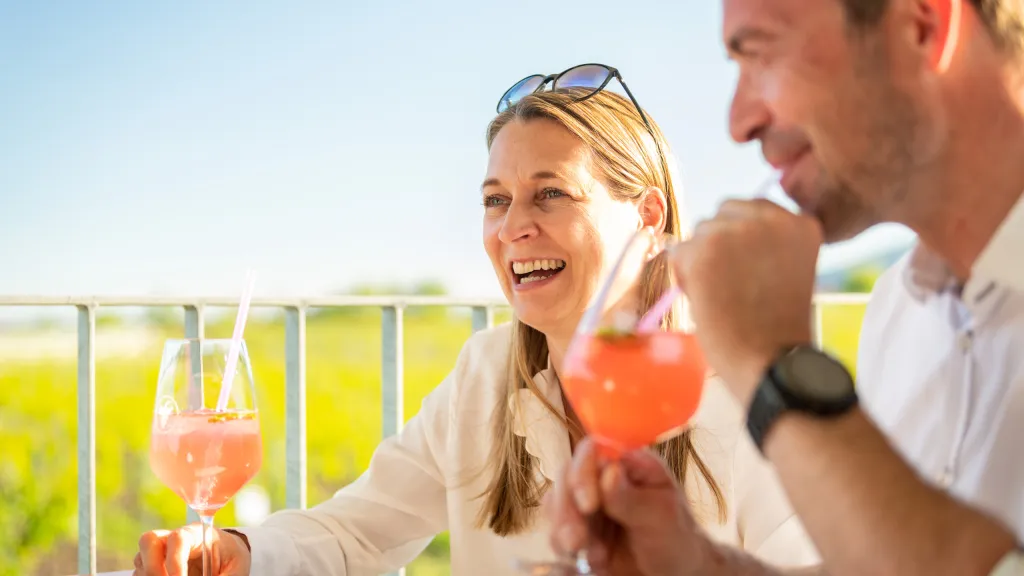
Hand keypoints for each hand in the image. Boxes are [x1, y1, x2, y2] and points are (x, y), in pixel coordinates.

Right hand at [133, 524, 250, 575]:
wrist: (227, 559)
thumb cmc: (232, 559)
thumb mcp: (236, 568)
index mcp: (197, 533)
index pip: (178, 538)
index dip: (175, 561)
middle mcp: (173, 539)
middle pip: (148, 540)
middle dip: (153, 568)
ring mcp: (161, 553)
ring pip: (140, 560)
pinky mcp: (154, 567)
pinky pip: (140, 574)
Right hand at [546, 438, 714, 575]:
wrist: (674, 572)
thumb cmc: (676, 537)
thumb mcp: (661, 516)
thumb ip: (632, 497)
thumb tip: (607, 472)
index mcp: (628, 463)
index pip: (593, 450)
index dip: (583, 472)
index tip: (589, 505)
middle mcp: (602, 477)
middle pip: (566, 475)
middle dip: (567, 508)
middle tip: (577, 540)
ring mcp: (588, 502)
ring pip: (555, 503)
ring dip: (564, 529)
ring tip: (589, 554)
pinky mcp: (578, 527)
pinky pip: (555, 529)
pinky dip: (564, 546)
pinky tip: (591, 559)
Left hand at [670, 199, 821, 406]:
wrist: (769, 359)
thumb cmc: (775, 325)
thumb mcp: (786, 268)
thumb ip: (764, 243)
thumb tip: (714, 227)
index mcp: (800, 224)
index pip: (751, 209)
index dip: (740, 241)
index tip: (747, 271)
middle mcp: (772, 219)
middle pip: (721, 214)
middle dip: (718, 245)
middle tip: (732, 285)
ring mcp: (737, 232)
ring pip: (698, 234)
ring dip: (701, 261)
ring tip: (723, 296)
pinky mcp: (706, 250)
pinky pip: (680, 253)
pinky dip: (685, 277)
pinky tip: (708, 300)